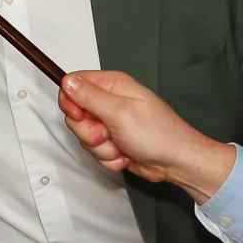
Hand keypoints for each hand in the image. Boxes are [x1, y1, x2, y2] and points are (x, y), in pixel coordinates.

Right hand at [57, 70, 236, 201]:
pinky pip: (95, 151)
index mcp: (113, 85)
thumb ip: (90, 96)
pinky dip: (108, 157)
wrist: (175, 161)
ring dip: (101, 147)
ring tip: (121, 143)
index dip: (71, 102)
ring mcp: (111, 123)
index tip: (81, 115)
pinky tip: (125, 153)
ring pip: (85, 136)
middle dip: (88, 130)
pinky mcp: (113, 141)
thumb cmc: (159, 134)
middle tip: (107, 132)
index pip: (74, 84)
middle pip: (76, 114)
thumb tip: (68, 82)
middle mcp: (111, 102)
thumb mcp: (120, 112)